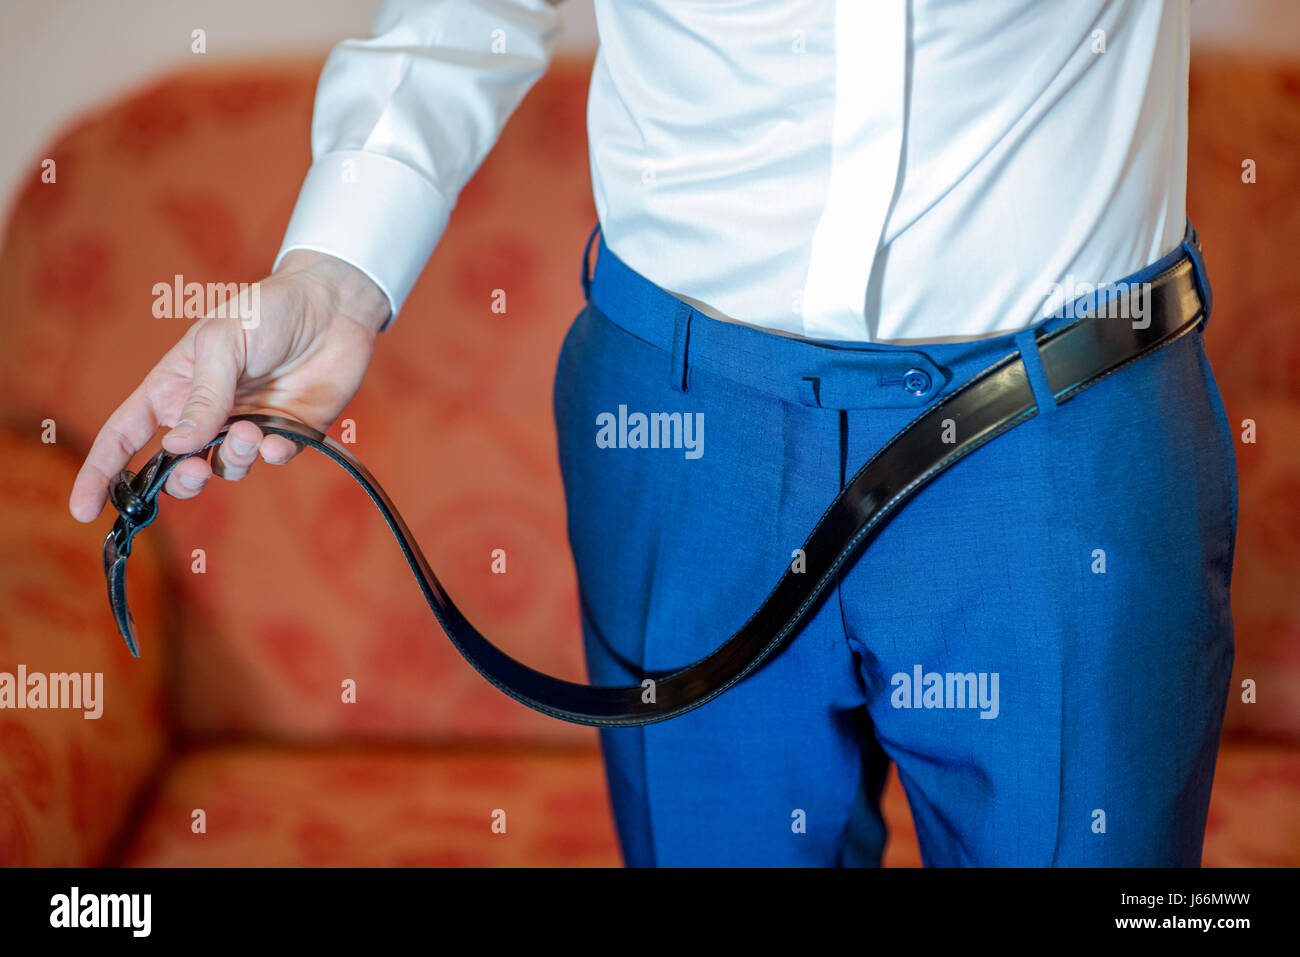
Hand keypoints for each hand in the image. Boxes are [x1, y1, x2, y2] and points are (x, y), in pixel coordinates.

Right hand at [69, 251, 391, 521]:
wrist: (332, 305)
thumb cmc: (267, 310)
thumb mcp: (223, 342)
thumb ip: (202, 397)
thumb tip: (175, 447)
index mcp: (173, 387)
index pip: (124, 435)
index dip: (101, 473)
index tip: (82, 511)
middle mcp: (206, 414)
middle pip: (175, 468)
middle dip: (180, 480)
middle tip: (194, 469)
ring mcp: (247, 426)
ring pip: (225, 469)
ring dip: (234, 459)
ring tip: (253, 432)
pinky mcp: (288, 433)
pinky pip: (272, 461)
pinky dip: (272, 457)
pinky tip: (278, 441)